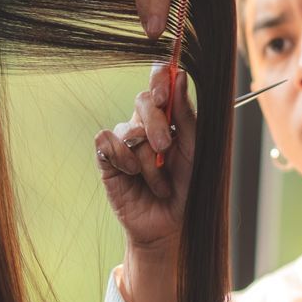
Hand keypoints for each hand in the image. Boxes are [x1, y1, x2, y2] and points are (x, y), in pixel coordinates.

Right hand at [94, 66, 193, 301]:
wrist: (172, 226)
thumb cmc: (189, 188)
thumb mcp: (195, 150)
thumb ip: (187, 115)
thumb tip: (181, 75)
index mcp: (170, 117)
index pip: (160, 81)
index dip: (159, 78)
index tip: (165, 90)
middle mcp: (145, 125)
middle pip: (142, 100)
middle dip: (156, 123)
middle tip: (165, 148)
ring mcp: (125, 142)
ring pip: (128, 129)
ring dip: (146, 160)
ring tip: (158, 183)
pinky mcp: (107, 160)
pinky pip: (106, 142)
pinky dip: (121, 157)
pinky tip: (131, 175)